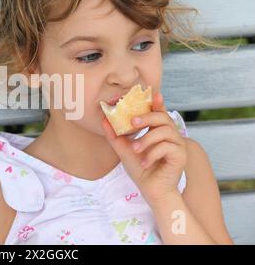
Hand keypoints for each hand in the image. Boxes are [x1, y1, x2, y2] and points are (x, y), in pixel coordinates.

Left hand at [101, 91, 186, 205]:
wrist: (151, 191)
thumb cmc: (141, 170)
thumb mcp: (124, 150)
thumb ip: (115, 136)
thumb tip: (104, 120)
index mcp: (159, 132)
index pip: (160, 113)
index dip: (158, 103)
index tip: (154, 94)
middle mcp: (171, 135)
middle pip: (163, 117)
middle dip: (146, 117)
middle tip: (132, 122)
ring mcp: (178, 145)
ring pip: (165, 131)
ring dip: (147, 139)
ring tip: (136, 150)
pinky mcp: (181, 156)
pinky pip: (167, 147)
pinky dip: (152, 154)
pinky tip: (145, 162)